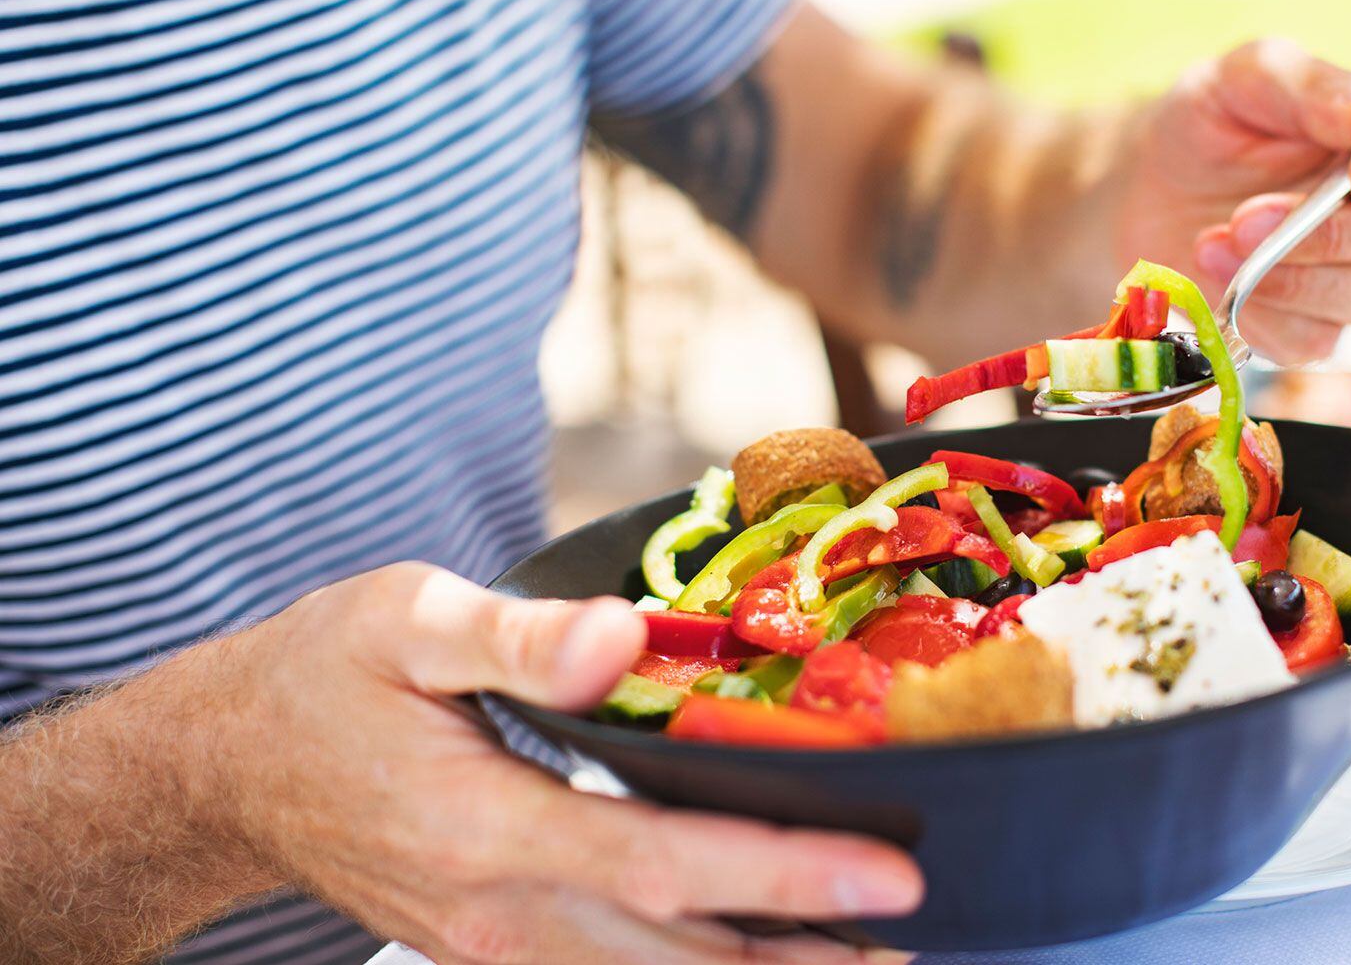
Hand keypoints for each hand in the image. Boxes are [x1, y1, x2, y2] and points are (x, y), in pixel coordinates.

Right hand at [215, 563, 920, 963]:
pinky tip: (764, 954)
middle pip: (688, 961)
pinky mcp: (498, 952)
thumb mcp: (403, 621)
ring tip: (874, 960)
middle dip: (814, 956)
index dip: (792, 874)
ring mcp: (499, 947)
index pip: (671, 866)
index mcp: (488, 828)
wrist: (225, 770)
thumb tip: (619, 635)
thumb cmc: (320, 679)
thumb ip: (516, 635)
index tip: (898, 874)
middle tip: (925, 935)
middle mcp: (503, 913)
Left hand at [1116, 39, 1350, 360]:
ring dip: (1293, 272)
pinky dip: (1263, 312)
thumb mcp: (1247, 78)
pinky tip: (1216, 273)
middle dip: (1336, 229)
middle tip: (1248, 213)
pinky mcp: (1312, 327)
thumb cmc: (1208, 124)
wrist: (1138, 188)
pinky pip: (1319, 340)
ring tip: (1219, 238)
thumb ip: (1317, 88)